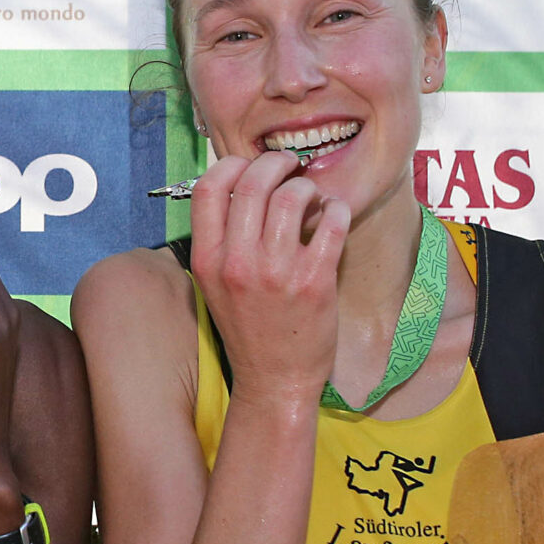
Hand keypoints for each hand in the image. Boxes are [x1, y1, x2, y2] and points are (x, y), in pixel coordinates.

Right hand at [188, 153, 348, 407]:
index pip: (207, 188)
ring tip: (312, 196)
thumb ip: (222, 239)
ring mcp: (277, 273)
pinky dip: (335, 208)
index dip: (230, 165)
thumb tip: (243, 186)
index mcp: (208, 260)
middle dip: (275, 164)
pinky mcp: (315, 281)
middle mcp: (237, 263)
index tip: (249, 167)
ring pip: (291, 196)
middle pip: (252, 183)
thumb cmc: (248, 327)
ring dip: (306, 186)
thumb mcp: (216, 284)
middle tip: (289, 168)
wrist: (276, 379)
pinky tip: (333, 214)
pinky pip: (330, 222)